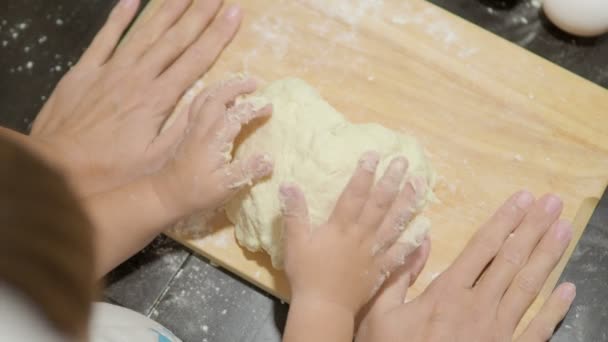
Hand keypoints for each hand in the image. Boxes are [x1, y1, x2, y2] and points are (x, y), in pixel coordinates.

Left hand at [29, 0, 242, 194]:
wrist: (57, 169)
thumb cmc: (111, 170)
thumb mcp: (157, 159)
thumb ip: (185, 128)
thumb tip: (214, 102)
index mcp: (158, 98)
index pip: (195, 59)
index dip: (218, 35)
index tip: (234, 13)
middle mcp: (137, 76)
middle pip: (174, 39)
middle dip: (199, 14)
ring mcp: (109, 70)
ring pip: (144, 32)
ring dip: (167, 9)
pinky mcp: (84, 71)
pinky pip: (105, 38)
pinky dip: (118, 18)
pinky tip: (132, 0)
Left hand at [152, 78, 273, 219]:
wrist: (164, 194)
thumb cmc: (196, 193)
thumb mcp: (225, 187)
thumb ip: (247, 172)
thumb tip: (269, 158)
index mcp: (213, 140)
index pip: (236, 115)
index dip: (254, 108)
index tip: (270, 107)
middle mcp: (202, 128)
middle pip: (217, 96)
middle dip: (237, 85)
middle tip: (256, 82)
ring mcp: (193, 127)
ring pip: (206, 96)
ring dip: (224, 86)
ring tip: (240, 83)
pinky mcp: (188, 130)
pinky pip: (198, 103)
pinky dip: (212, 94)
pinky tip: (220, 97)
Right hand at [282, 152, 424, 314]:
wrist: (324, 307)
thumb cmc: (307, 274)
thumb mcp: (295, 242)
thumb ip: (294, 214)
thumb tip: (288, 184)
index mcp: (341, 227)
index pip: (354, 195)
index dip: (364, 174)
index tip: (374, 155)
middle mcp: (362, 235)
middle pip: (379, 204)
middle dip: (391, 181)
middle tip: (403, 161)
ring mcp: (375, 252)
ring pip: (394, 223)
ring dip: (407, 202)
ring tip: (419, 183)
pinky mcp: (383, 268)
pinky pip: (401, 252)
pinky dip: (414, 240)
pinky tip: (425, 227)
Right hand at [356, 192, 575, 341]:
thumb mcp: (381, 314)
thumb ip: (398, 276)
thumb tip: (419, 239)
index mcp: (448, 292)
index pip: (482, 247)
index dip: (504, 221)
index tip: (521, 198)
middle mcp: (479, 306)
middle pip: (511, 260)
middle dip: (533, 228)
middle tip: (552, 203)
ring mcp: (498, 330)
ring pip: (528, 287)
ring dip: (548, 256)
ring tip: (563, 230)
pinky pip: (537, 330)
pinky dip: (555, 310)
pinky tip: (569, 290)